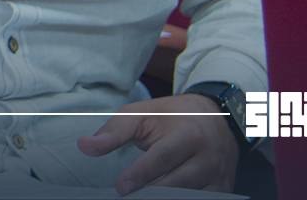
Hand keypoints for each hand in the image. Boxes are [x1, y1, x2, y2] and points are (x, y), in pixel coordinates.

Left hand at [77, 93, 237, 194]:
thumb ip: (114, 131)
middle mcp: (209, 158)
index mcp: (189, 134)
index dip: (141, 174)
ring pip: (189, 197)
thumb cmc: (172, 116)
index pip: (163, 158)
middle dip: (150, 193)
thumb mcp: (142, 114)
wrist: (219, 118)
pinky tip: (160, 198)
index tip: (121, 187)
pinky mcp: (223, 190)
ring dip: (164, 199)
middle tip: (127, 197)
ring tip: (141, 197)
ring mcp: (218, 177)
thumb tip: (84, 147)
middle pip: (177, 183)